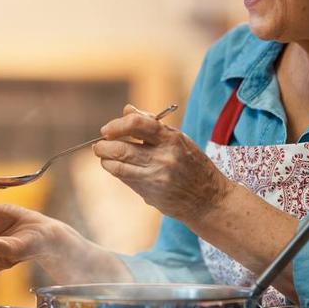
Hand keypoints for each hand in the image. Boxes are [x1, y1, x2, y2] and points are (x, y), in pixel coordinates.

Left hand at [92, 104, 230, 223]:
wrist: (209, 199)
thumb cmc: (193, 165)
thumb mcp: (180, 140)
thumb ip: (152, 125)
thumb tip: (127, 109)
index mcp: (172, 138)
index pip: (137, 123)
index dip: (117, 125)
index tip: (107, 130)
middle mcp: (164, 156)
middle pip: (121, 148)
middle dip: (104, 146)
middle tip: (99, 145)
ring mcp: (156, 176)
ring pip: (118, 165)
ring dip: (105, 159)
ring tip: (104, 156)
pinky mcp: (151, 192)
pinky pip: (125, 178)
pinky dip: (115, 171)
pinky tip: (115, 167)